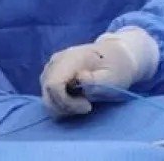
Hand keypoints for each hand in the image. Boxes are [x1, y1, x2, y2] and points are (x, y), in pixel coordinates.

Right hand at [41, 28, 158, 117]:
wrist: (115, 56)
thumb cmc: (116, 68)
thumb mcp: (113, 77)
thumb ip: (96, 80)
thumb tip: (79, 77)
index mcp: (73, 57)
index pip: (54, 84)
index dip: (66, 102)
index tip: (87, 106)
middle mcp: (57, 60)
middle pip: (48, 91)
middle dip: (65, 106)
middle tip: (87, 106)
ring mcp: (52, 66)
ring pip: (46, 94)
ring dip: (62, 106)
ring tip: (83, 102)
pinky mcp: (51, 73)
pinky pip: (48, 93)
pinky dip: (60, 102)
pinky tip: (76, 100)